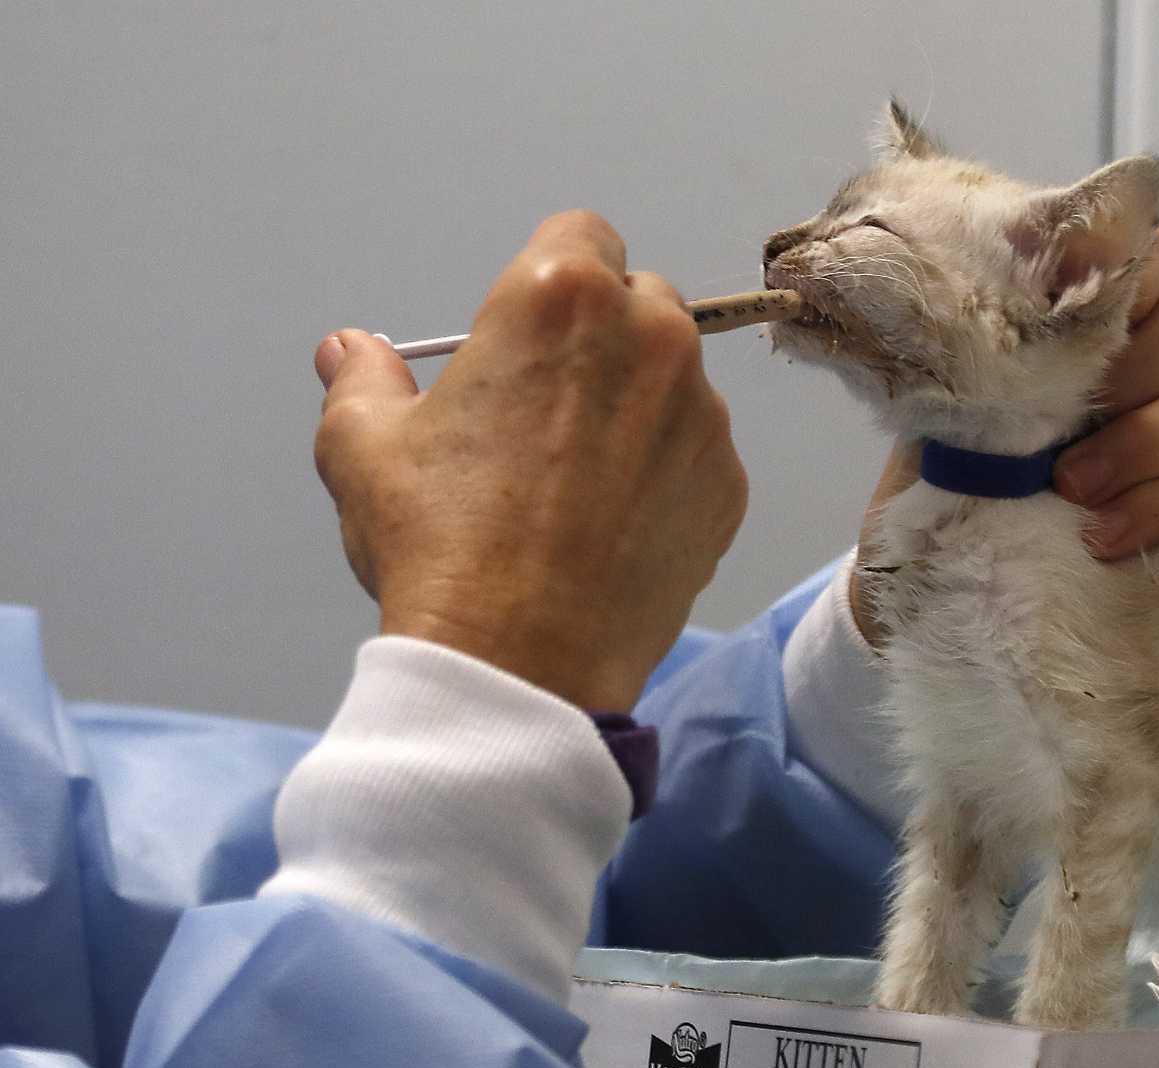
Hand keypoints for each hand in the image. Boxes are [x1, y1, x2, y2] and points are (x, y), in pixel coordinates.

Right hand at [311, 210, 748, 709]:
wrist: (522, 659)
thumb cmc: (441, 544)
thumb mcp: (363, 448)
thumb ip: (362, 378)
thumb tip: (350, 350)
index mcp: (559, 298)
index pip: (581, 237)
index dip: (552, 280)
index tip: (530, 330)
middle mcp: (651, 338)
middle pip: (639, 303)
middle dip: (601, 338)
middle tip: (548, 408)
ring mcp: (702, 415)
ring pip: (676, 381)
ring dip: (638, 406)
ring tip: (577, 479)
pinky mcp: (728, 485)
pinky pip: (699, 454)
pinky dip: (666, 473)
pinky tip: (614, 523)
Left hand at [851, 229, 1158, 644]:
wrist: (944, 542)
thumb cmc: (952, 448)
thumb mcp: (946, 384)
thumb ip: (981, 329)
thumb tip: (997, 271)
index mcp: (1096, 313)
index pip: (1150, 257)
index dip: (1131, 273)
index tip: (1074, 305)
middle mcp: (1152, 358)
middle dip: (1136, 368)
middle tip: (1065, 412)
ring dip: (1145, 442)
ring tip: (1071, 484)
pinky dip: (1152, 510)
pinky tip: (1097, 533)